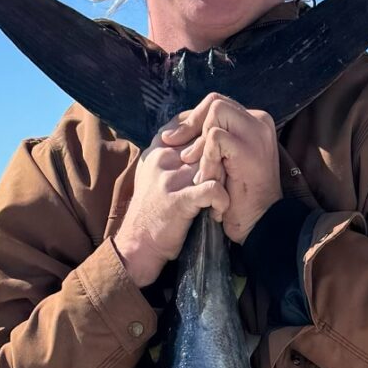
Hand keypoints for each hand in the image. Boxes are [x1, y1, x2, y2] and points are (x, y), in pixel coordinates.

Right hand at [113, 135, 228, 286]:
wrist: (137, 244)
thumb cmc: (150, 210)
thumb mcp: (150, 173)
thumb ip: (168, 153)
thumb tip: (188, 135)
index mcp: (157, 149)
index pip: (187, 123)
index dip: (207, 130)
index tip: (217, 146)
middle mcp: (163, 158)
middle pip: (204, 140)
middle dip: (220, 155)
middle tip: (229, 174)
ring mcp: (171, 178)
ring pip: (212, 162)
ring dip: (225, 178)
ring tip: (226, 193)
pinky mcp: (179, 200)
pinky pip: (212, 189)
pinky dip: (222, 199)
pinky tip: (220, 209)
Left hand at [160, 94, 280, 243]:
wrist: (258, 225)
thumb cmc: (238, 199)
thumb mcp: (223, 163)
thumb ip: (211, 142)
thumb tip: (177, 128)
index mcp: (254, 123)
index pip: (218, 105)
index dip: (193, 119)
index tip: (172, 139)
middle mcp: (260, 122)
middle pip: (215, 102)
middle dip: (191, 123)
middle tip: (173, 145)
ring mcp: (257, 133)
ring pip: (216, 114)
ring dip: (201, 143)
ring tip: (200, 172)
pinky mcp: (249, 148)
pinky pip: (215, 137)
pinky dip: (206, 157)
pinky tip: (207, 178)